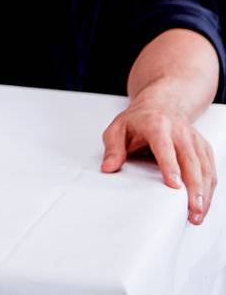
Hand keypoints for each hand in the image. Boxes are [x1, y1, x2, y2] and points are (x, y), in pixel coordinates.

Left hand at [101, 99, 216, 224]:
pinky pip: (210, 170)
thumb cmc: (139, 120)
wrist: (161, 105)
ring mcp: (194, 140)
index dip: (171, 166)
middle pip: (191, 161)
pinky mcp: (204, 148)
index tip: (174, 185)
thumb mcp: (118, 128)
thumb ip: (113, 148)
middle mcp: (180, 132)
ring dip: (204, 192)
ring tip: (198, 213)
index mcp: (156, 125)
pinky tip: (205, 203)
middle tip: (192, 209)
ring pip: (204, 168)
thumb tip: (108, 167)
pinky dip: (209, 188)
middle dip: (194, 187)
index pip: (165, 147)